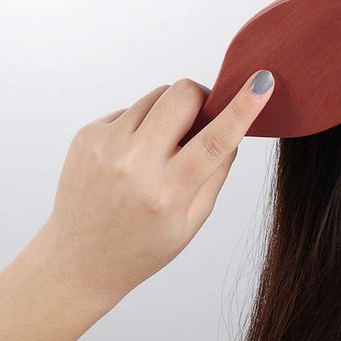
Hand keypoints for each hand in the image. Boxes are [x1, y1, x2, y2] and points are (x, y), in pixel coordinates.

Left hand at [36, 71, 274, 302]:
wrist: (78, 259)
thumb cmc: (142, 247)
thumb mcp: (190, 224)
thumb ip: (215, 175)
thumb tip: (233, 131)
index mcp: (168, 192)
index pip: (216, 139)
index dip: (243, 107)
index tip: (262, 81)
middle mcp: (135, 164)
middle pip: (182, 95)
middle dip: (200, 99)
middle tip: (200, 122)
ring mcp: (106, 146)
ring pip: (156, 96)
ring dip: (170, 114)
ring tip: (160, 150)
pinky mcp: (87, 135)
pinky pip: (129, 110)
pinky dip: (141, 126)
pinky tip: (132, 158)